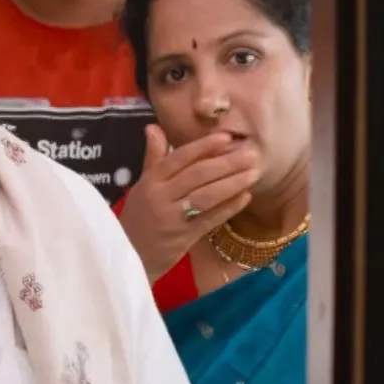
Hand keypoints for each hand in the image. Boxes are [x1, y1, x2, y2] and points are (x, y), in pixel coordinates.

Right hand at [120, 125, 260, 282]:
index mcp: (150, 181)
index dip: (203, 146)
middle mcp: (160, 197)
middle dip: (226, 163)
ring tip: (254, 173)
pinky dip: (229, 207)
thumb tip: (154, 127)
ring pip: (206, 196)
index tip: (227, 137)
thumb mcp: (141, 186)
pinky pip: (211, 219)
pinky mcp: (184, 238)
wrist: (129, 256)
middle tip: (251, 154)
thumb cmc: (137, 218)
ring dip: (232, 183)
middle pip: (197, 175)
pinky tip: (245, 197)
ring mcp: (172, 218)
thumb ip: (153, 158)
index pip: (178, 158)